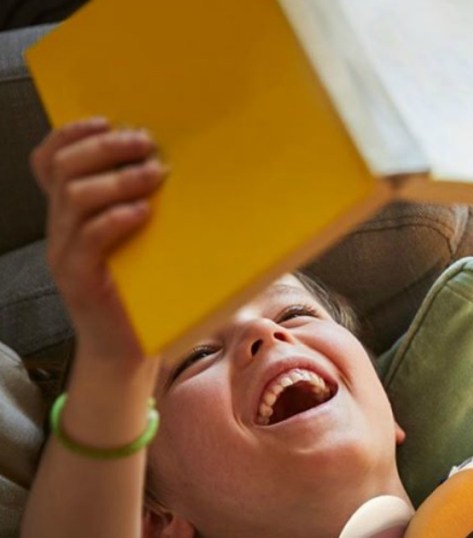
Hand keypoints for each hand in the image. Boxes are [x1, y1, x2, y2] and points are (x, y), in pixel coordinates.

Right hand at [31, 117, 166, 366]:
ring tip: (153, 175)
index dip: (71, 134)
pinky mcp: (80, 281)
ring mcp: (66, 254)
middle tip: (145, 144)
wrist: (127, 352)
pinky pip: (88, 240)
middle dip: (104, 148)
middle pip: (62, 169)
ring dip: (117, 179)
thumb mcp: (144, 240)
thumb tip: (180, 167)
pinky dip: (116, 220)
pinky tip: (143, 213)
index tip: (107, 120)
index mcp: (72, 214)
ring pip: (74, 199)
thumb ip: (145, 205)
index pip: (50, 161)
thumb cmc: (145, 291)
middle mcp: (62, 229)